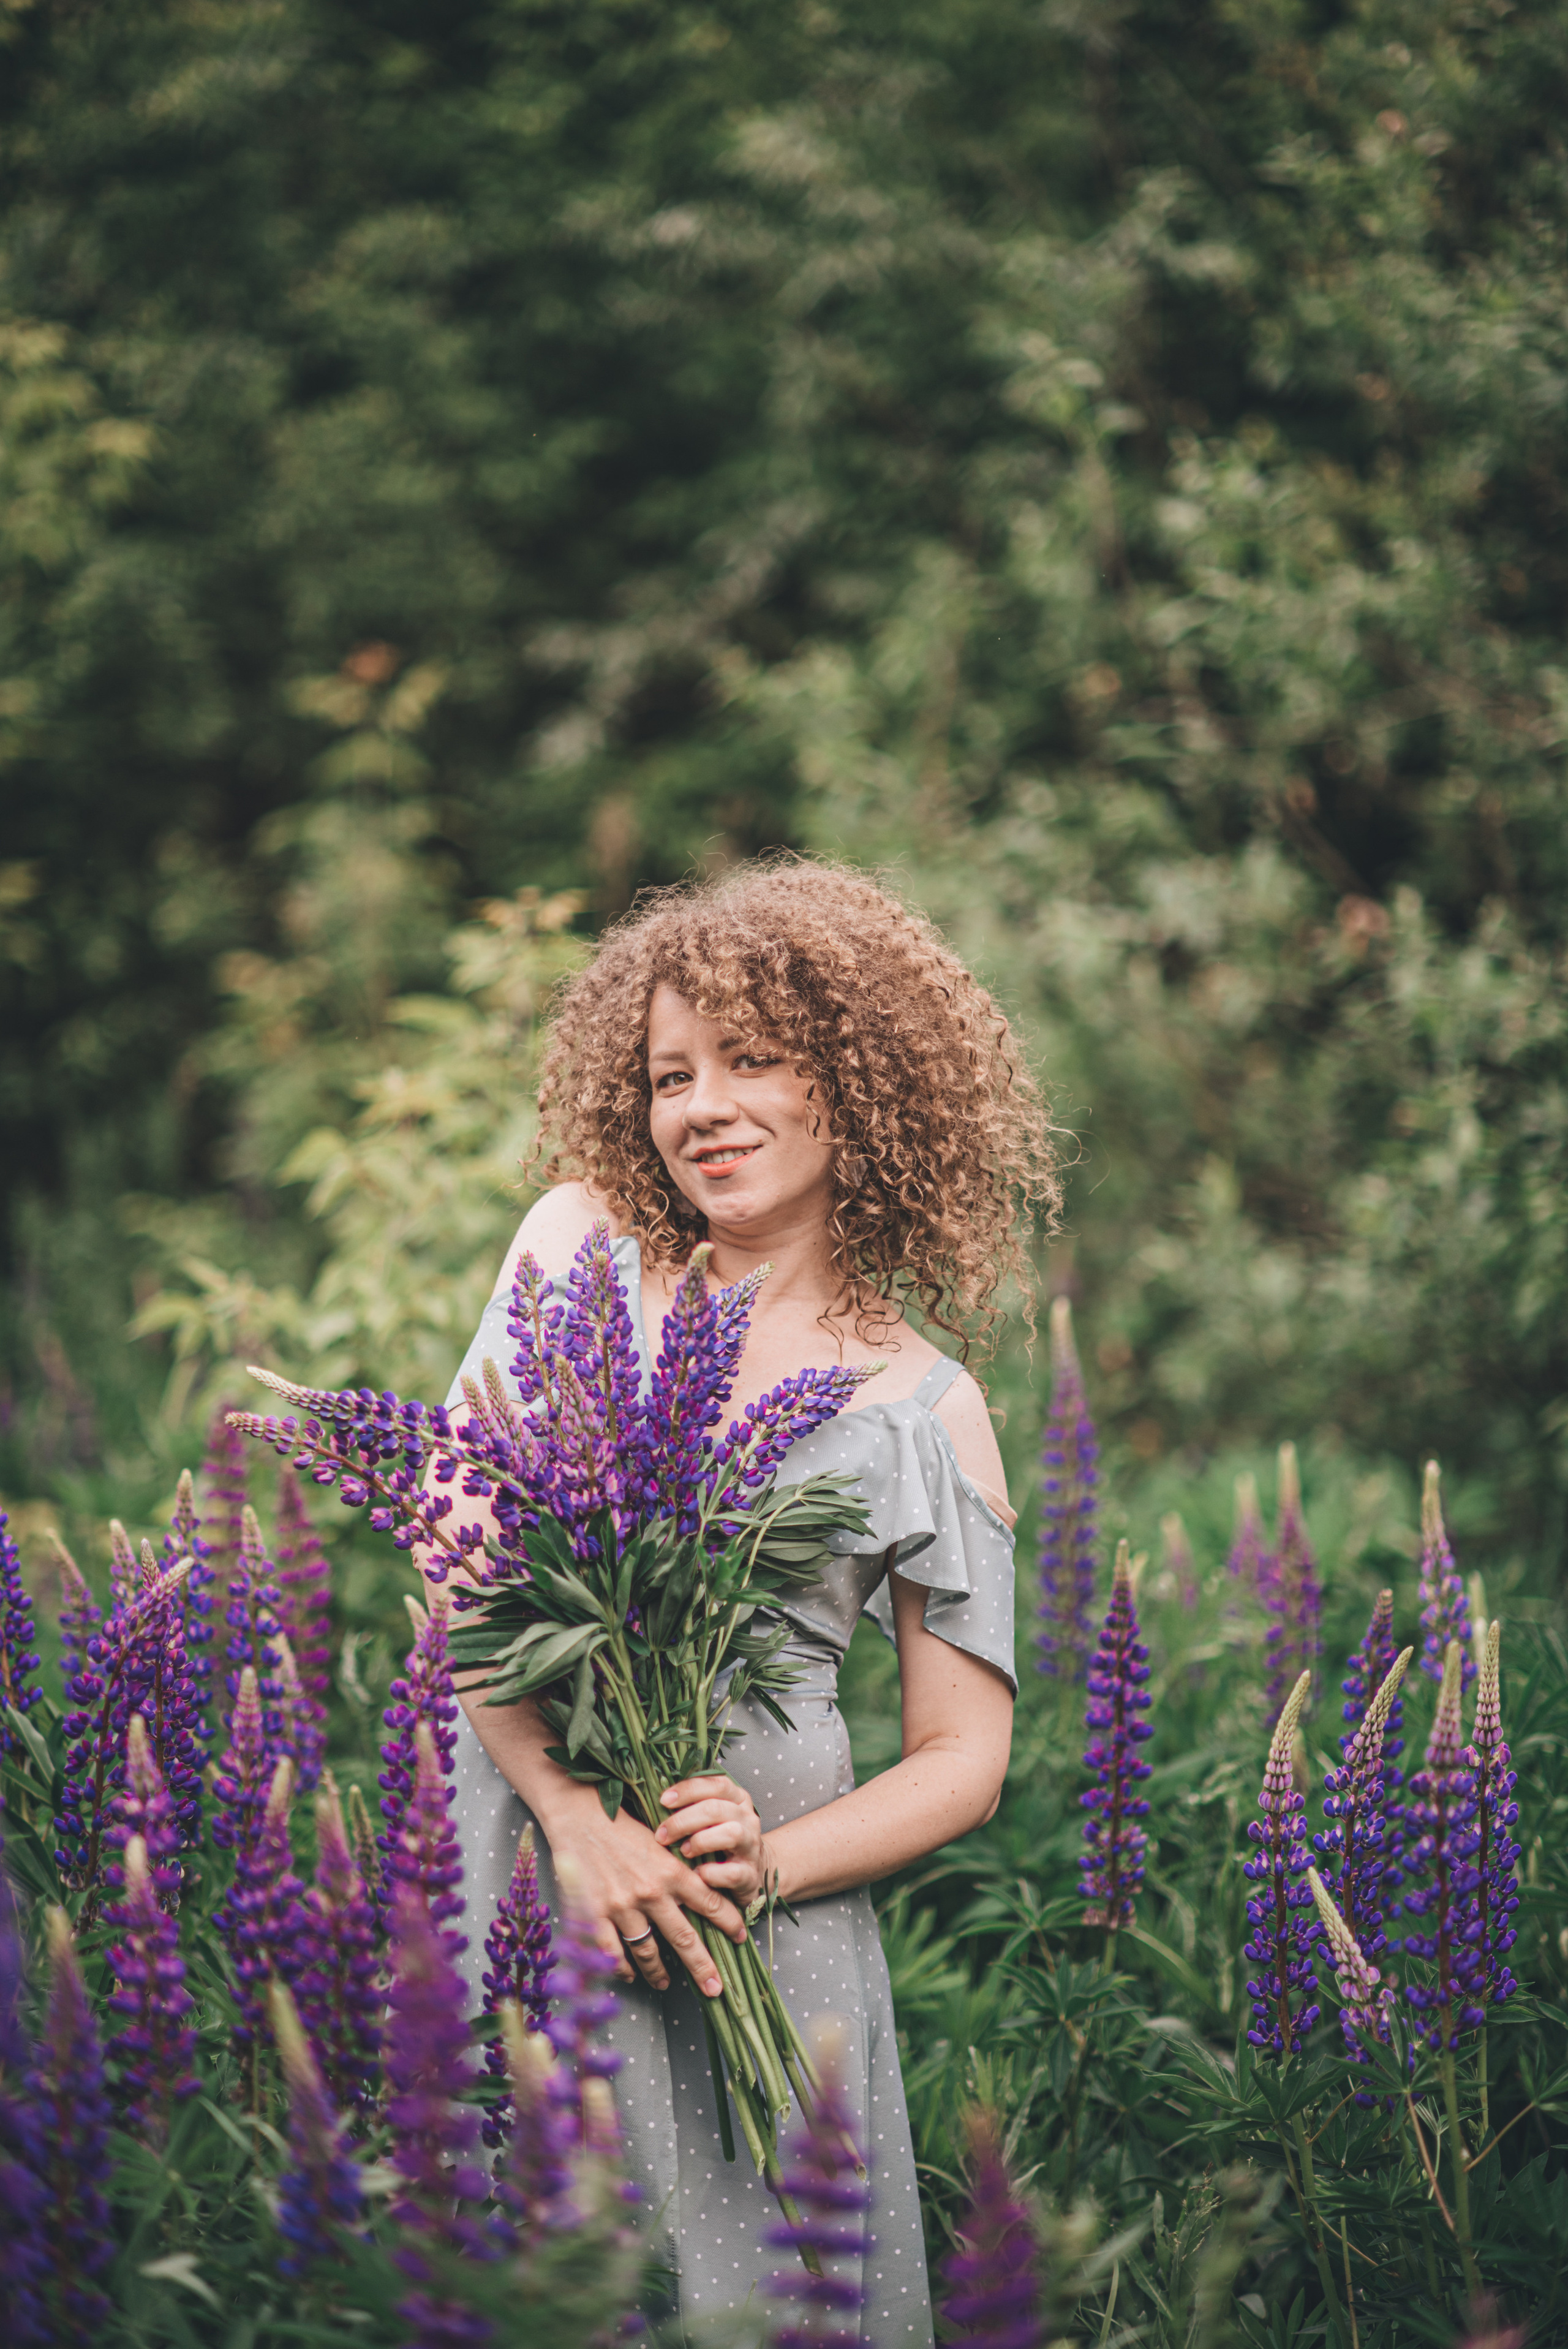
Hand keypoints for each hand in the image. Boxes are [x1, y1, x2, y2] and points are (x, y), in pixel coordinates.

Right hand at [536, 1781, 745, 1996]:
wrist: (579, 1815)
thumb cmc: (621, 1824)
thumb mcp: (660, 1840)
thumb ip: (677, 1868)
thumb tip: (699, 1891)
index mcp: (672, 1871)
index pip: (710, 1903)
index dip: (729, 1924)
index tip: (741, 1938)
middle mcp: (651, 1892)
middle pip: (684, 1939)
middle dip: (703, 1968)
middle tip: (716, 1989)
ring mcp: (622, 1907)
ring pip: (648, 1952)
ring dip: (658, 1972)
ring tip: (664, 1982)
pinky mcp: (595, 1915)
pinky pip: (613, 1953)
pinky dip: (622, 1967)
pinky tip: (629, 1973)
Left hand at [654, 1773, 772, 1908]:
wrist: (750, 1874)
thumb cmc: (719, 1842)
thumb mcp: (710, 1819)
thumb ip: (692, 1806)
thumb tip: (655, 1798)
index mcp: (737, 1799)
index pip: (716, 1783)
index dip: (688, 1789)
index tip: (663, 1800)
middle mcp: (747, 1819)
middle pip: (716, 1809)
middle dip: (683, 1821)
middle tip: (661, 1835)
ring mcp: (752, 1846)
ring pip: (731, 1833)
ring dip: (700, 1842)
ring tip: (683, 1851)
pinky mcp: (750, 1875)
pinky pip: (732, 1873)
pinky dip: (711, 1873)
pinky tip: (697, 1874)